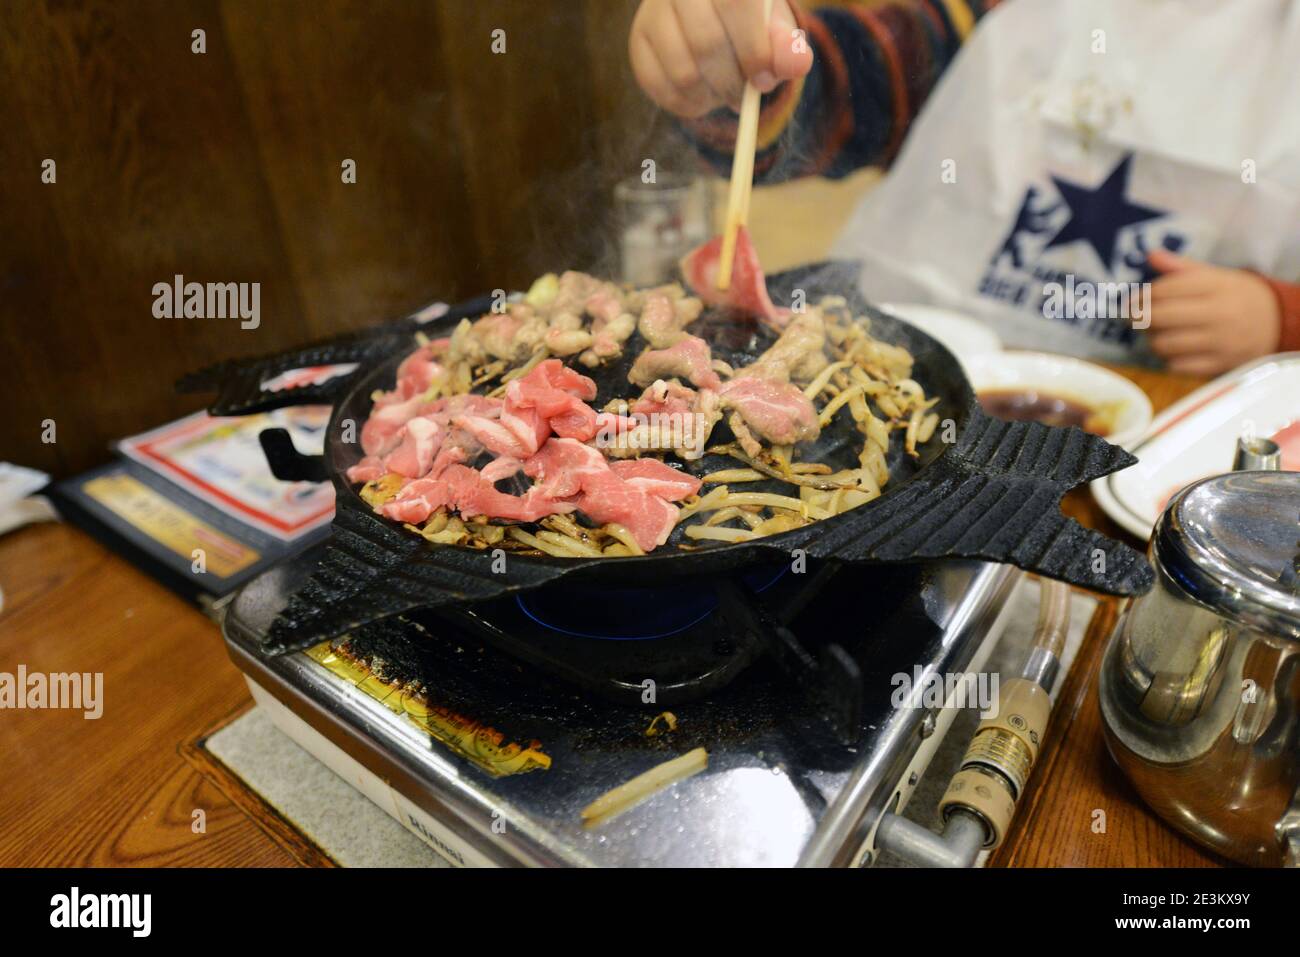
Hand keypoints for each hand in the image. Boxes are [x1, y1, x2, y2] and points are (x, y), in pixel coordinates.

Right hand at [629, 0, 812, 117]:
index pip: (735, 4)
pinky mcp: (637, 38)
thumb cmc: (751, 19)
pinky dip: (684, 104)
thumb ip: (787, 45)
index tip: (764, 80)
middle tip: (742, 98)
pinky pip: (657, 85)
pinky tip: (701, 98)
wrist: (710, 8)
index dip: (753, 49)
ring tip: (722, 94)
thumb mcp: (774, 26)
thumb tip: (796, 64)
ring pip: (681, 70)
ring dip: (708, 97)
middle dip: (731, 82)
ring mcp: (652, 10)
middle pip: (705, 42)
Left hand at [1144, 250, 1281, 375]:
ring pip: (1164, 344)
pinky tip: (1174, 351)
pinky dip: (1169, 359)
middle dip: (1139, 319)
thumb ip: (1180, 267)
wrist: (1277, 321)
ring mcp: (1220, 341)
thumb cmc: (1236, 295)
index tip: (1131, 301)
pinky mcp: (1220, 364)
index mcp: (1214, 286)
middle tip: (1135, 319)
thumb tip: (1150, 254)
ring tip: (1156, 334)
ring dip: (1152, 340)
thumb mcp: (1215, 275)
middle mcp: (1217, 312)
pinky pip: (1178, 366)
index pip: (1164, 290)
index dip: (1140, 297)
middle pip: (1159, 318)